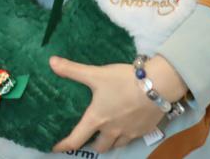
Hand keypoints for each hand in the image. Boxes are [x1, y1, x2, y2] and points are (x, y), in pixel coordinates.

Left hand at [49, 55, 186, 152]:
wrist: (158, 85)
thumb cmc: (123, 81)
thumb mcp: (95, 74)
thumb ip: (73, 70)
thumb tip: (51, 61)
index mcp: (97, 119)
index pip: (76, 139)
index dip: (64, 145)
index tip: (56, 147)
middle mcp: (112, 131)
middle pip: (99, 147)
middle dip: (92, 144)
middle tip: (88, 137)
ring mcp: (130, 133)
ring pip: (116, 145)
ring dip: (109, 142)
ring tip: (106, 134)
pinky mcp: (144, 130)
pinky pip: (131, 139)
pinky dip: (125, 136)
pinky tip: (125, 127)